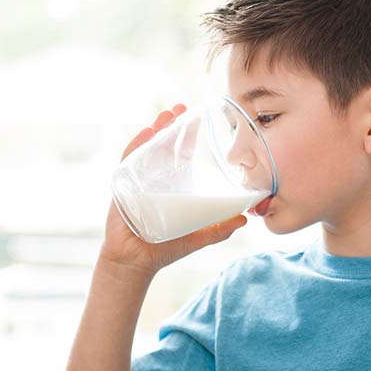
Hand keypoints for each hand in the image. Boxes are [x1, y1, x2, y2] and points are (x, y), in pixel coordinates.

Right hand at [100, 104, 247, 276]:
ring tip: (166, 114)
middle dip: (172, 124)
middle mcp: (154, 178)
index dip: (188, 135)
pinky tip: (147, 133)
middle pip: (163, 145)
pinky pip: (129, 161)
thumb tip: (246, 219)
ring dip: (156, 129)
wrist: (136, 264)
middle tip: (182, 107)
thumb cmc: (165, 248)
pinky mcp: (123, 187)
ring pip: (147, 148)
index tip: (198, 117)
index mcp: (172, 185)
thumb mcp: (199, 235)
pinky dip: (137, 146)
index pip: (181, 154)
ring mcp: (137, 181)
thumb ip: (221, 228)